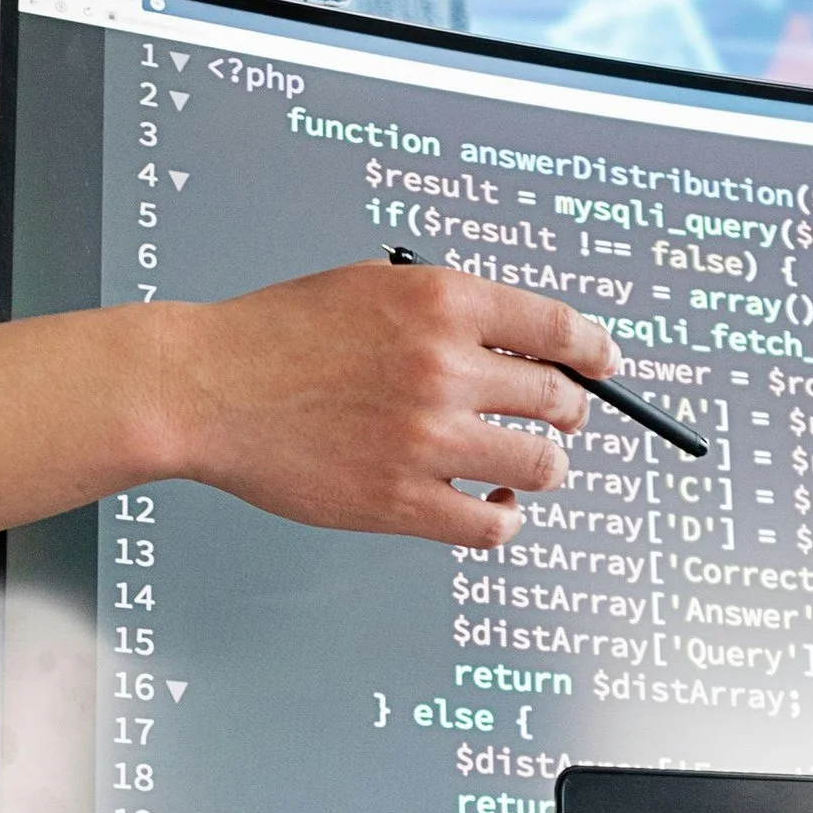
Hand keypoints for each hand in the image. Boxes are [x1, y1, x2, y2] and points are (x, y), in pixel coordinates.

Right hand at [154, 259, 623, 546]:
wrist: (208, 386)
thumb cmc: (281, 334)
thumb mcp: (375, 287)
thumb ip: (447, 311)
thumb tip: (519, 344)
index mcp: (443, 302)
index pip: (558, 327)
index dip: (594, 350)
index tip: (604, 363)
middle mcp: (445, 366)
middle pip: (559, 400)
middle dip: (568, 412)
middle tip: (560, 418)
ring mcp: (426, 438)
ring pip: (540, 466)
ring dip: (544, 467)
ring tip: (525, 463)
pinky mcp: (402, 501)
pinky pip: (491, 526)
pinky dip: (503, 519)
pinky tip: (488, 504)